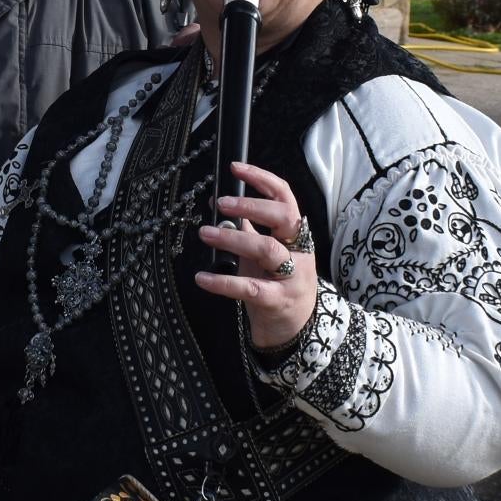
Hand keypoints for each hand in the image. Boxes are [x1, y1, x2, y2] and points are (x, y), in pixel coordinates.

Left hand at [194, 159, 317, 353]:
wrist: (298, 332)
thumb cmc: (279, 286)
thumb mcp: (268, 255)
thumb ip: (250, 230)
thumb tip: (224, 209)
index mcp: (296, 236)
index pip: (286, 198)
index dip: (262, 179)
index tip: (236, 169)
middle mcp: (298, 253)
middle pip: (283, 218)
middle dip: (251, 206)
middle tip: (220, 204)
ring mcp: (291, 278)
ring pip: (266, 250)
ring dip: (233, 239)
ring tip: (205, 233)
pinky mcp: (277, 302)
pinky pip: (249, 288)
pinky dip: (223, 282)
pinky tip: (202, 278)